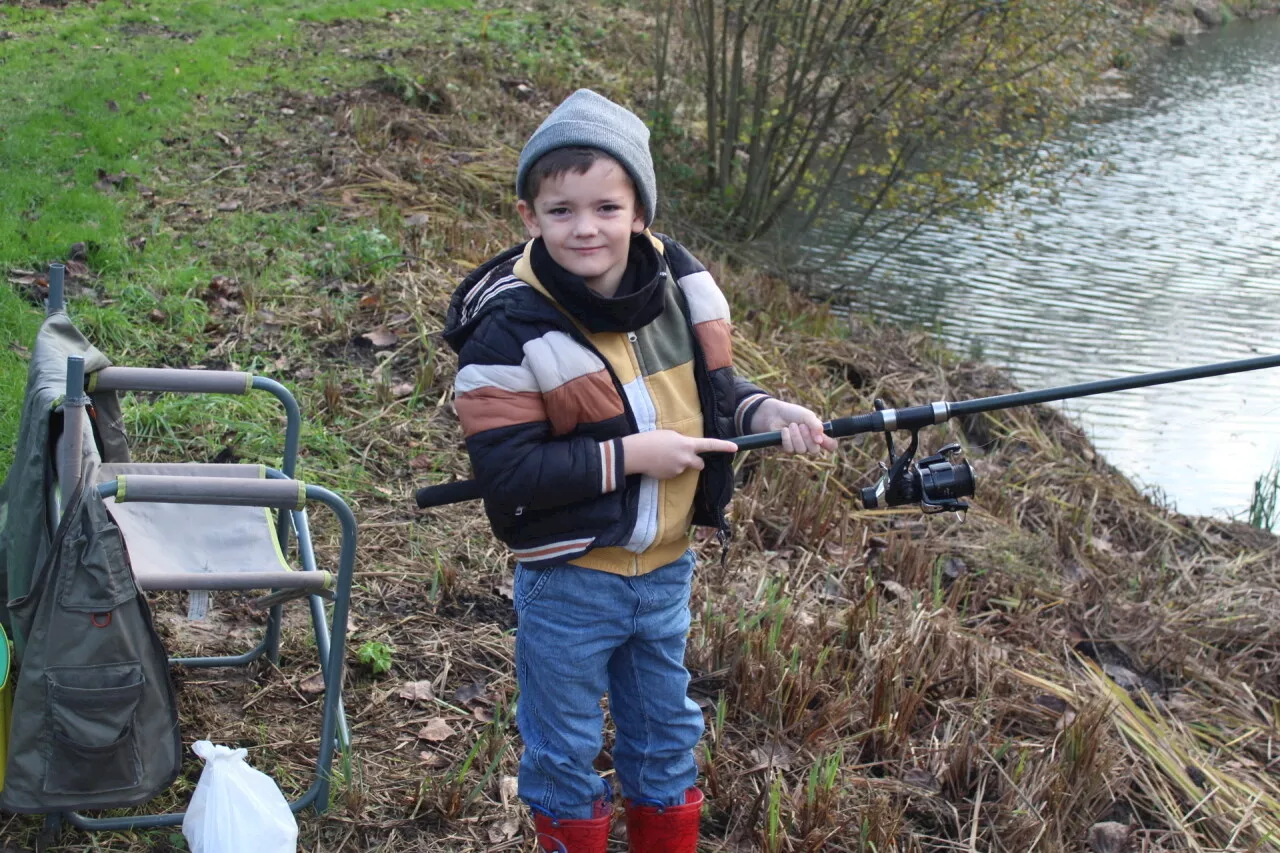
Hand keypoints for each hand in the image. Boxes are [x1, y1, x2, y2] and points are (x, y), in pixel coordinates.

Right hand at [621, 430, 737, 479]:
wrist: (636, 453)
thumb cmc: (652, 439)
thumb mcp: (670, 435)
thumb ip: (682, 441)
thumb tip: (687, 448)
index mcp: (688, 444)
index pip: (710, 445)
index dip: (723, 446)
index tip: (735, 448)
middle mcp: (686, 458)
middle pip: (700, 464)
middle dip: (696, 462)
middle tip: (683, 456)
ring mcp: (679, 469)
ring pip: (684, 468)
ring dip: (678, 464)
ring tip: (663, 457)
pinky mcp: (671, 477)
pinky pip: (674, 473)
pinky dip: (669, 470)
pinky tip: (659, 464)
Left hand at [751, 398, 837, 453]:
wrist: (775, 413)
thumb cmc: (793, 414)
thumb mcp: (807, 416)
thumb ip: (816, 426)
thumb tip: (820, 440)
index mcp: (818, 435)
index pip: (831, 445)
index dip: (830, 445)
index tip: (822, 439)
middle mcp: (810, 444)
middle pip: (815, 450)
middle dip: (807, 437)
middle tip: (802, 426)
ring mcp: (799, 448)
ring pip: (801, 450)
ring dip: (796, 435)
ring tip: (792, 425)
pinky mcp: (787, 450)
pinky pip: (790, 449)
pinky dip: (787, 437)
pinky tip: (784, 430)